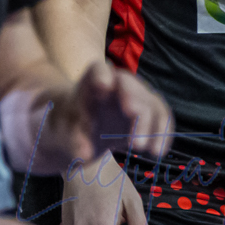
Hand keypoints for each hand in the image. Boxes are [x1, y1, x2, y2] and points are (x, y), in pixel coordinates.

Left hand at [36, 61, 174, 170]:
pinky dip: (163, 134)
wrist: (76, 130)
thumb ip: (73, 140)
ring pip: (152, 103)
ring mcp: (135, 96)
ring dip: (154, 127)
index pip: (98, 70)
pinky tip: (158, 152)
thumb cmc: (65, 126)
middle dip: (138, 109)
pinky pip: (161, 117)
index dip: (101, 76)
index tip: (104, 87)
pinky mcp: (146, 112)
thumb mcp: (62, 132)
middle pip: (131, 87)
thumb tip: (85, 154)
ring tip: (151, 152)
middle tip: (136, 141)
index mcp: (91, 82)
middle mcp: (117, 84)